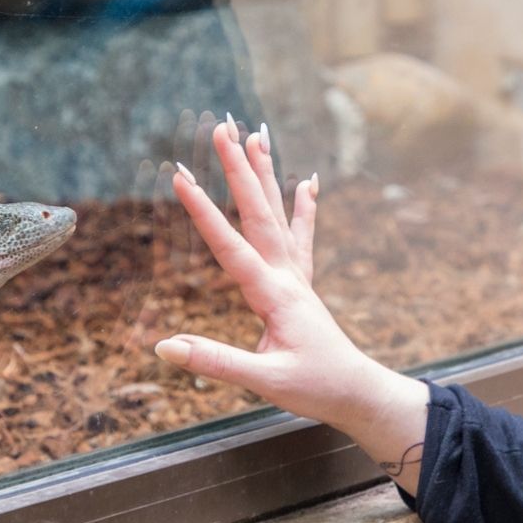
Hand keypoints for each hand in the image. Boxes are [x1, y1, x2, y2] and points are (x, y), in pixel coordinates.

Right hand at [155, 116, 429, 488]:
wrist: (358, 393)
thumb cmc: (315, 388)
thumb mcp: (262, 382)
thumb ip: (214, 362)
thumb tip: (164, 347)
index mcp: (274, 295)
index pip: (230, 247)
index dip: (203, 212)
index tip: (179, 177)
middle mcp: (287, 276)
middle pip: (259, 213)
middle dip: (238, 168)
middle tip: (223, 128)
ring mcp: (297, 277)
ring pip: (278, 215)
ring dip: (265, 174)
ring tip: (256, 135)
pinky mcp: (303, 285)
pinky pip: (301, 236)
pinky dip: (303, 207)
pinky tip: (307, 182)